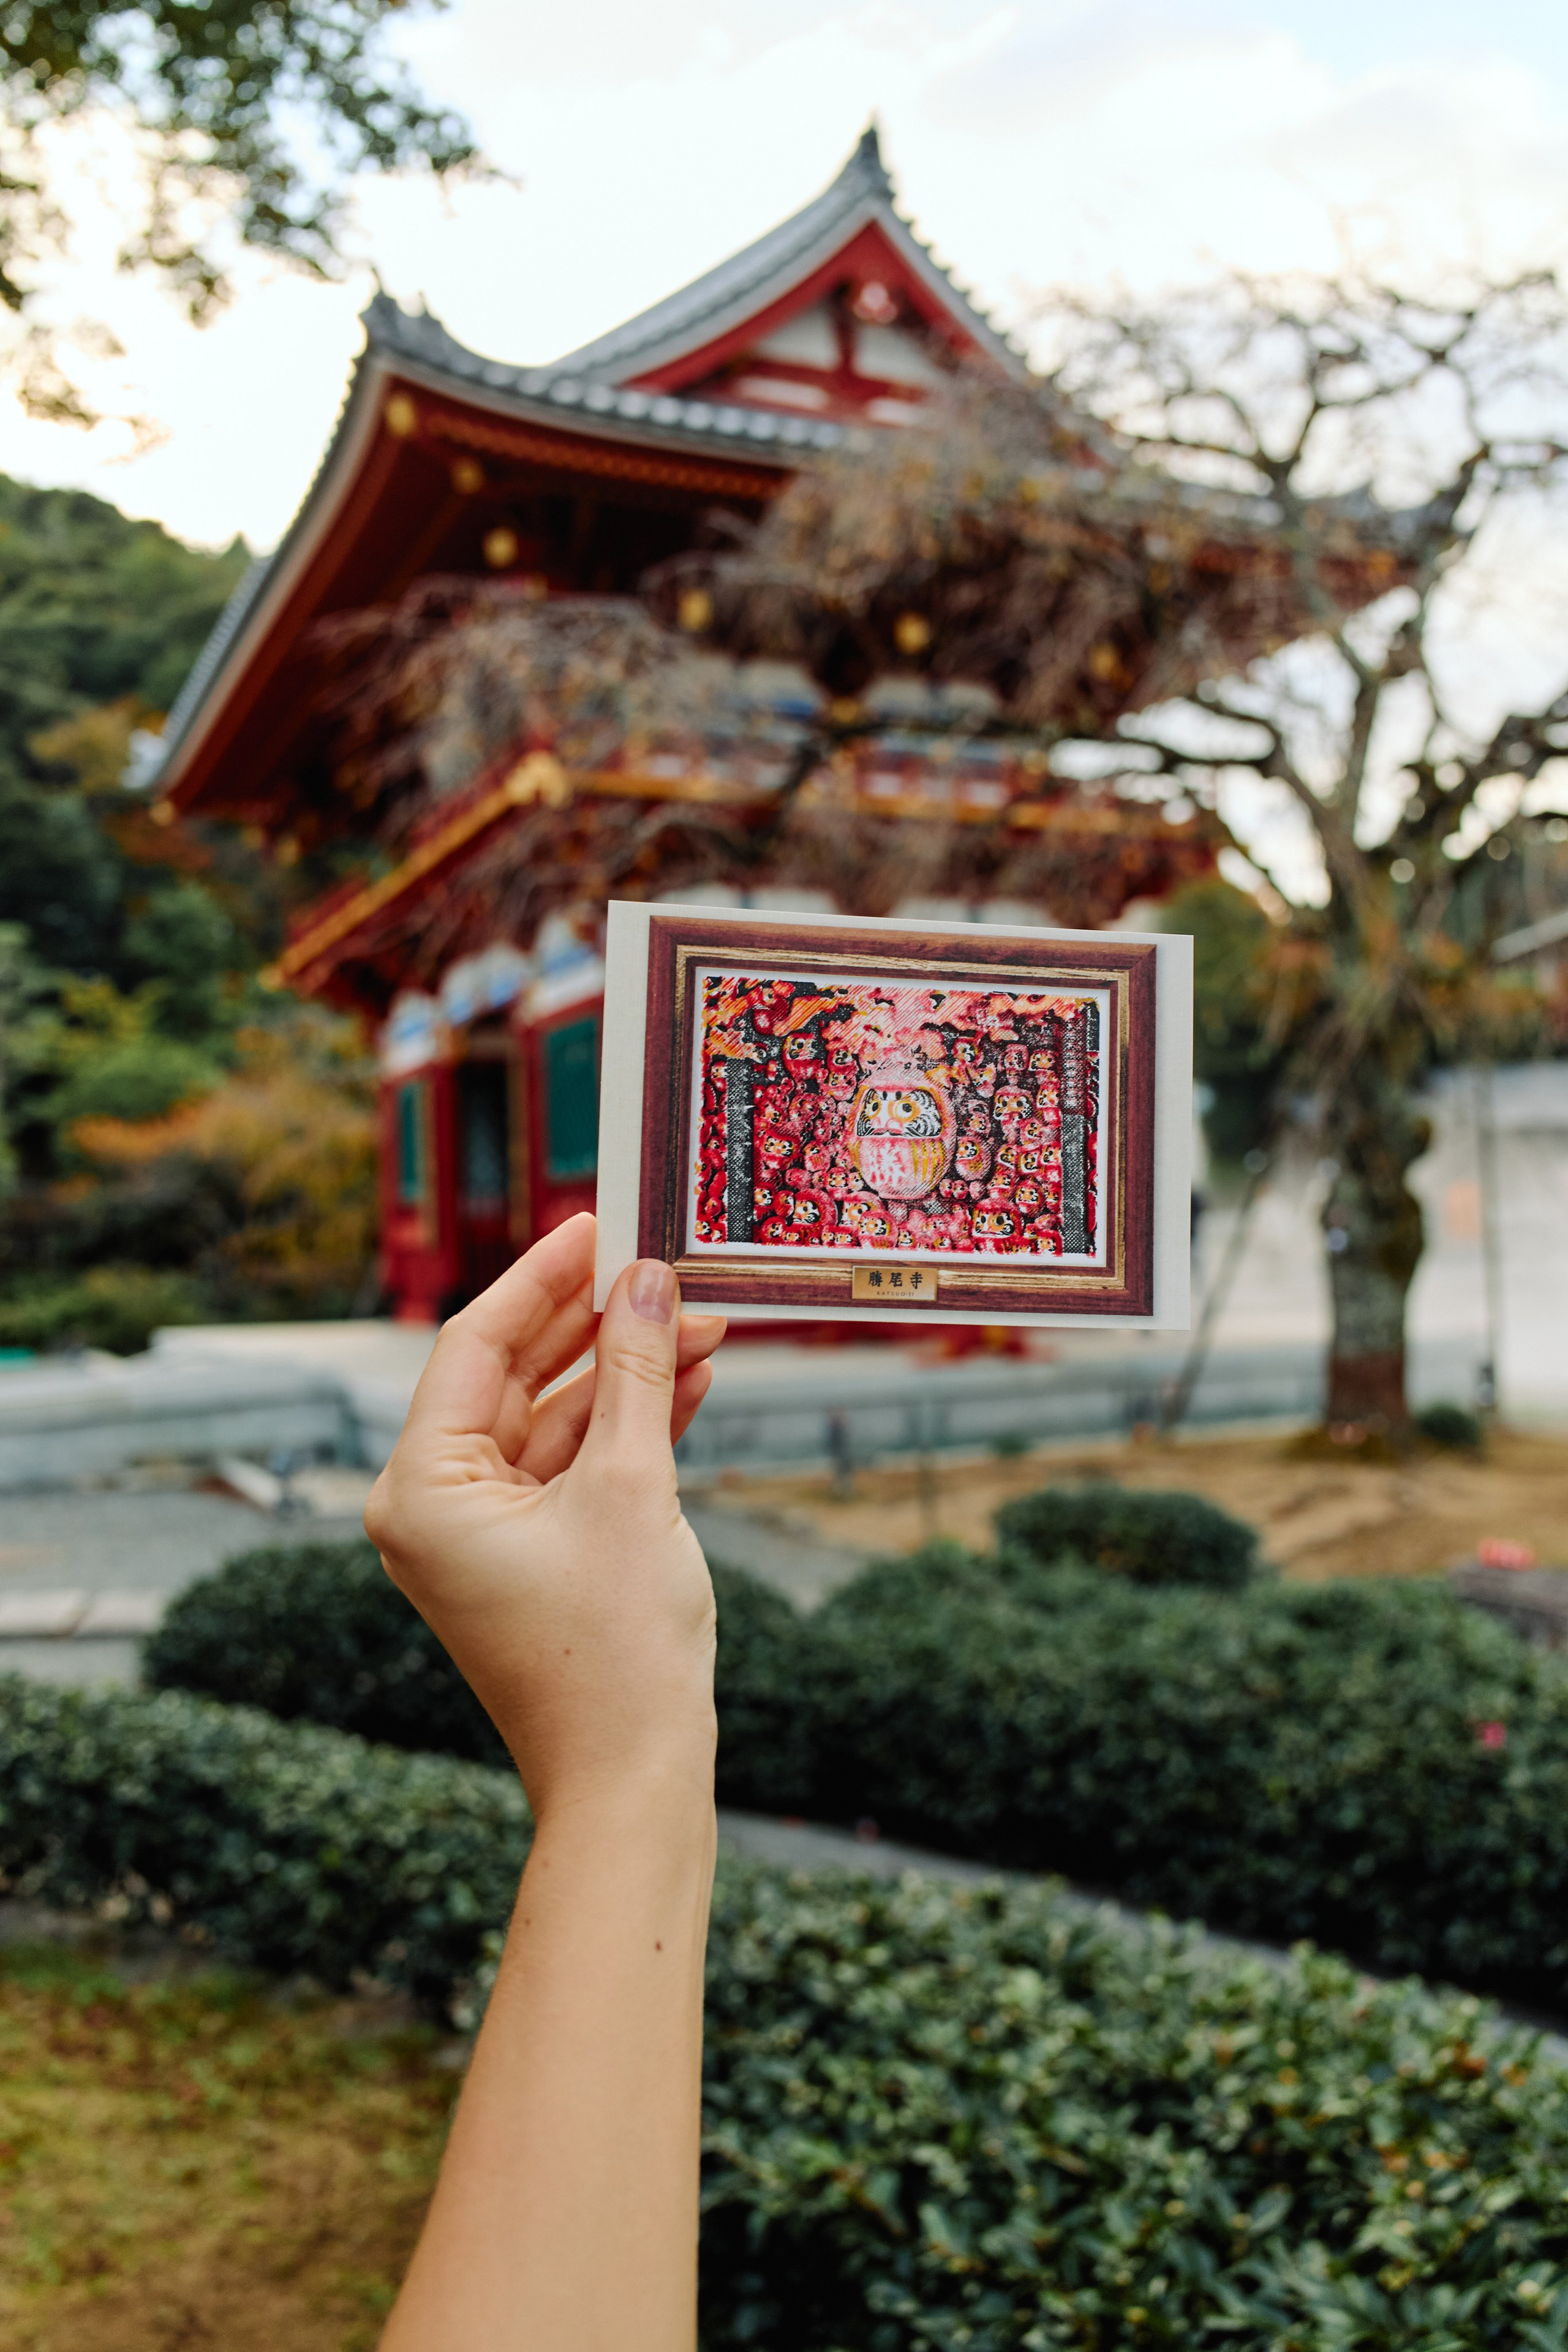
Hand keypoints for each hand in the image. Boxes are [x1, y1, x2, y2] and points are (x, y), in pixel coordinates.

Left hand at [364, 1212, 726, 1815]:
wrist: (632, 1779)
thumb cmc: (617, 1648)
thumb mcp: (632, 1487)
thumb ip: (638, 1372)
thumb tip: (648, 1280)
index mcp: (419, 1487)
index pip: (475, 1345)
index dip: (541, 1277)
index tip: (593, 1221)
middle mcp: (434, 1505)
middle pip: (515, 1375)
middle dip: (596, 1320)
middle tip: (659, 1259)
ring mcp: (481, 1534)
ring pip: (554, 1419)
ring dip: (627, 1371)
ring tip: (702, 1319)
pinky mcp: (529, 1556)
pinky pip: (572, 1466)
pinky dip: (628, 1426)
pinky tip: (689, 1378)